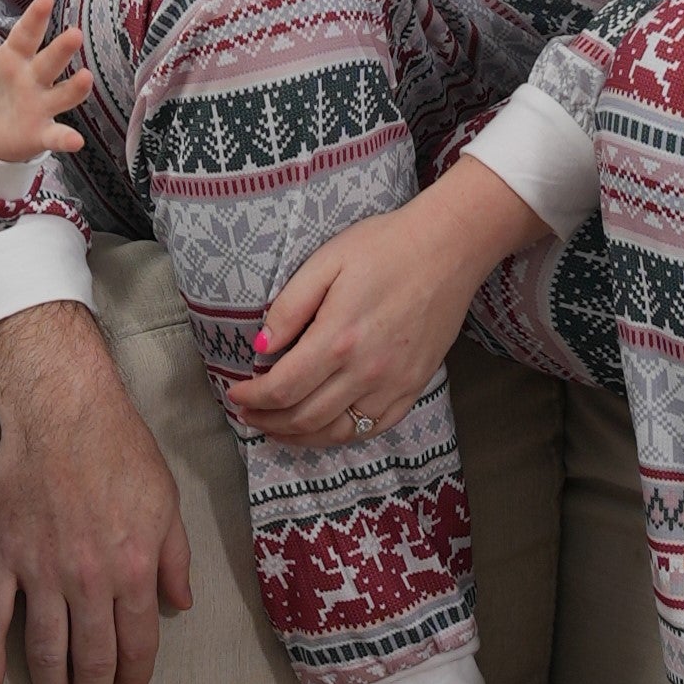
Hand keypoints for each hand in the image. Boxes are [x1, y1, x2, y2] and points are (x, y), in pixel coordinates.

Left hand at [0, 0, 94, 169]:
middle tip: (74, 34)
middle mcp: (34, 77)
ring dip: (75, 88)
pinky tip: (75, 142)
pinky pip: (56, 136)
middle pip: (50, 61)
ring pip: (62, 94)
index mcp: (15, 56)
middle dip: (62, 49)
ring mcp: (40, 105)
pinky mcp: (40, 133)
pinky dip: (66, 139)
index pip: (26, 34)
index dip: (35, 18)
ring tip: (86, 78)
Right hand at [0, 297, 193, 683]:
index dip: (134, 678)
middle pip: (91, 660)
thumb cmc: (122, 452)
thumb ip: (175, 559)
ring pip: (44, 650)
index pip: (136, 644)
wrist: (64, 412)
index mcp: (133, 570)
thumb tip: (180, 606)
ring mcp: (40, 571)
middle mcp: (88, 581)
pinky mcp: (1, 557)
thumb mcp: (168, 503)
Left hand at [228, 165, 550, 450]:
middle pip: (304, 418)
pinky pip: (371, 428)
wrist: (447, 248)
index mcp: (338, 339)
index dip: (252, 397)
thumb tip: (260, 348)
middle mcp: (366, 371)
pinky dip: (339, 435)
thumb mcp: (326, 262)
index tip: (236, 392)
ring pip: (336, 432)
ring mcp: (393, 385)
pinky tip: (322, 426)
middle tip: (247, 413)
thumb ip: (289, 307)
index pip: (282, 388)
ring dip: (298, 436)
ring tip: (276, 426)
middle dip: (267, 421)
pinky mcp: (414, 387)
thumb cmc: (385, 247)